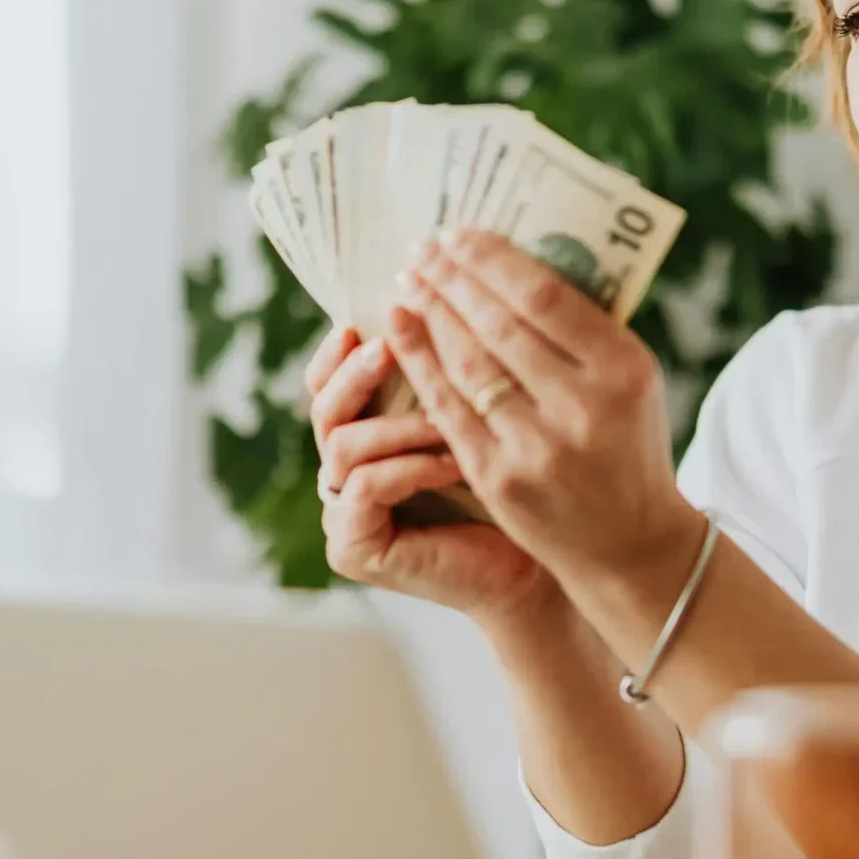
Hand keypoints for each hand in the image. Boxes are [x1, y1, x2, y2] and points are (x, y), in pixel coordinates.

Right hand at [305, 325, 561, 627]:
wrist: (535, 569)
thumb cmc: (514, 486)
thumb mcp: (474, 413)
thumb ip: (443, 368)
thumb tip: (435, 289)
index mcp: (363, 433)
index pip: (327, 382)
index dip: (338, 351)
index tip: (364, 322)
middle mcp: (342, 472)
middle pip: (322, 408)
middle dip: (356, 375)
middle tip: (390, 349)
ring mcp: (342, 512)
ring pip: (342, 445)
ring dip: (398, 426)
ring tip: (446, 420)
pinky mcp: (352, 547)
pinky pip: (363, 489)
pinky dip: (409, 468)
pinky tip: (453, 463)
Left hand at [385, 229, 696, 585]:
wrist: (630, 544)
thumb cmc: (626, 443)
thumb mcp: (631, 380)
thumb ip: (583, 330)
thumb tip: (510, 263)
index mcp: (623, 368)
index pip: (545, 297)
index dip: (492, 260)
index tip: (458, 235)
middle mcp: (582, 406)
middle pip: (499, 325)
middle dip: (452, 280)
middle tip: (423, 249)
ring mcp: (537, 446)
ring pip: (468, 363)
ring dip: (430, 314)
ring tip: (408, 281)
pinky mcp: (499, 478)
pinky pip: (447, 408)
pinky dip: (420, 363)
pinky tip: (399, 331)